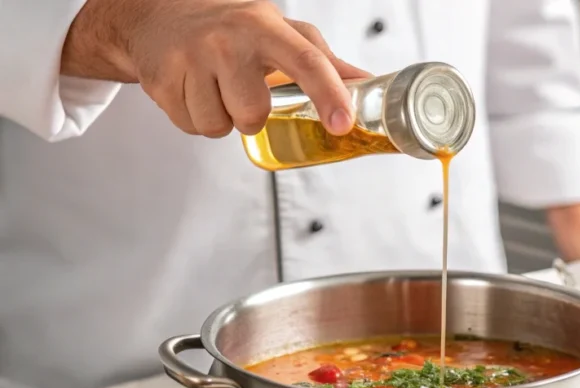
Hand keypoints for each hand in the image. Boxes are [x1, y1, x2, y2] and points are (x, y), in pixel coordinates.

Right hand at [61, 0, 369, 137]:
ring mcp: (190, 58)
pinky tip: (195, 90)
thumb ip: (323, 60)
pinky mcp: (161, 80)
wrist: (160, 15)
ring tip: (216, 88)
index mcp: (264, 27)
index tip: (343, 123)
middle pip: (253, 113)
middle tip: (242, 89)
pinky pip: (192, 127)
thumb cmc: (232, 27)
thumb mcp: (279, 32)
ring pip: (220, 125)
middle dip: (251, 113)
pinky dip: (196, 117)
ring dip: (222, 117)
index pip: (306, 62)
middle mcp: (227, 40)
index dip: (329, 95)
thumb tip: (365, 84)